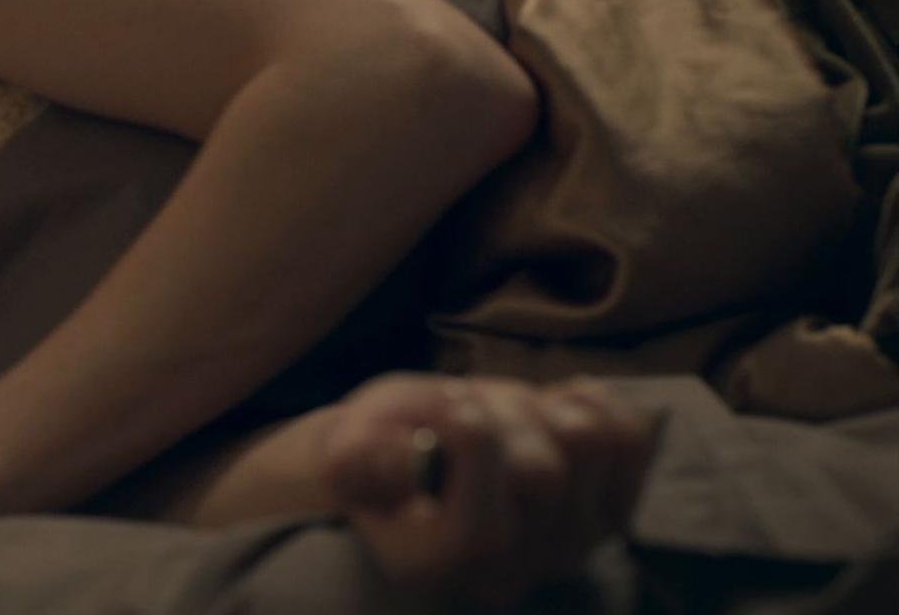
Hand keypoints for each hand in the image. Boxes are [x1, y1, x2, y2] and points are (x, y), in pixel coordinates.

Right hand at [318, 374, 658, 609]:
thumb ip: (361, 460)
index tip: (445, 403)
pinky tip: (554, 401)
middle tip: (465, 405)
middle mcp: (509, 574)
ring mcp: (565, 550)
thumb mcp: (344, 448)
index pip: (483, 520)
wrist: (408, 468)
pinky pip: (630, 441)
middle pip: (541, 471)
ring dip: (540, 405)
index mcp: (435, 565)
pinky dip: (595, 402)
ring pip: (587, 443)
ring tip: (501, 413)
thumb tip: (408, 462)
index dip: (468, 435)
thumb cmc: (371, 454)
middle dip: (501, 412)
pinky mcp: (606, 517)